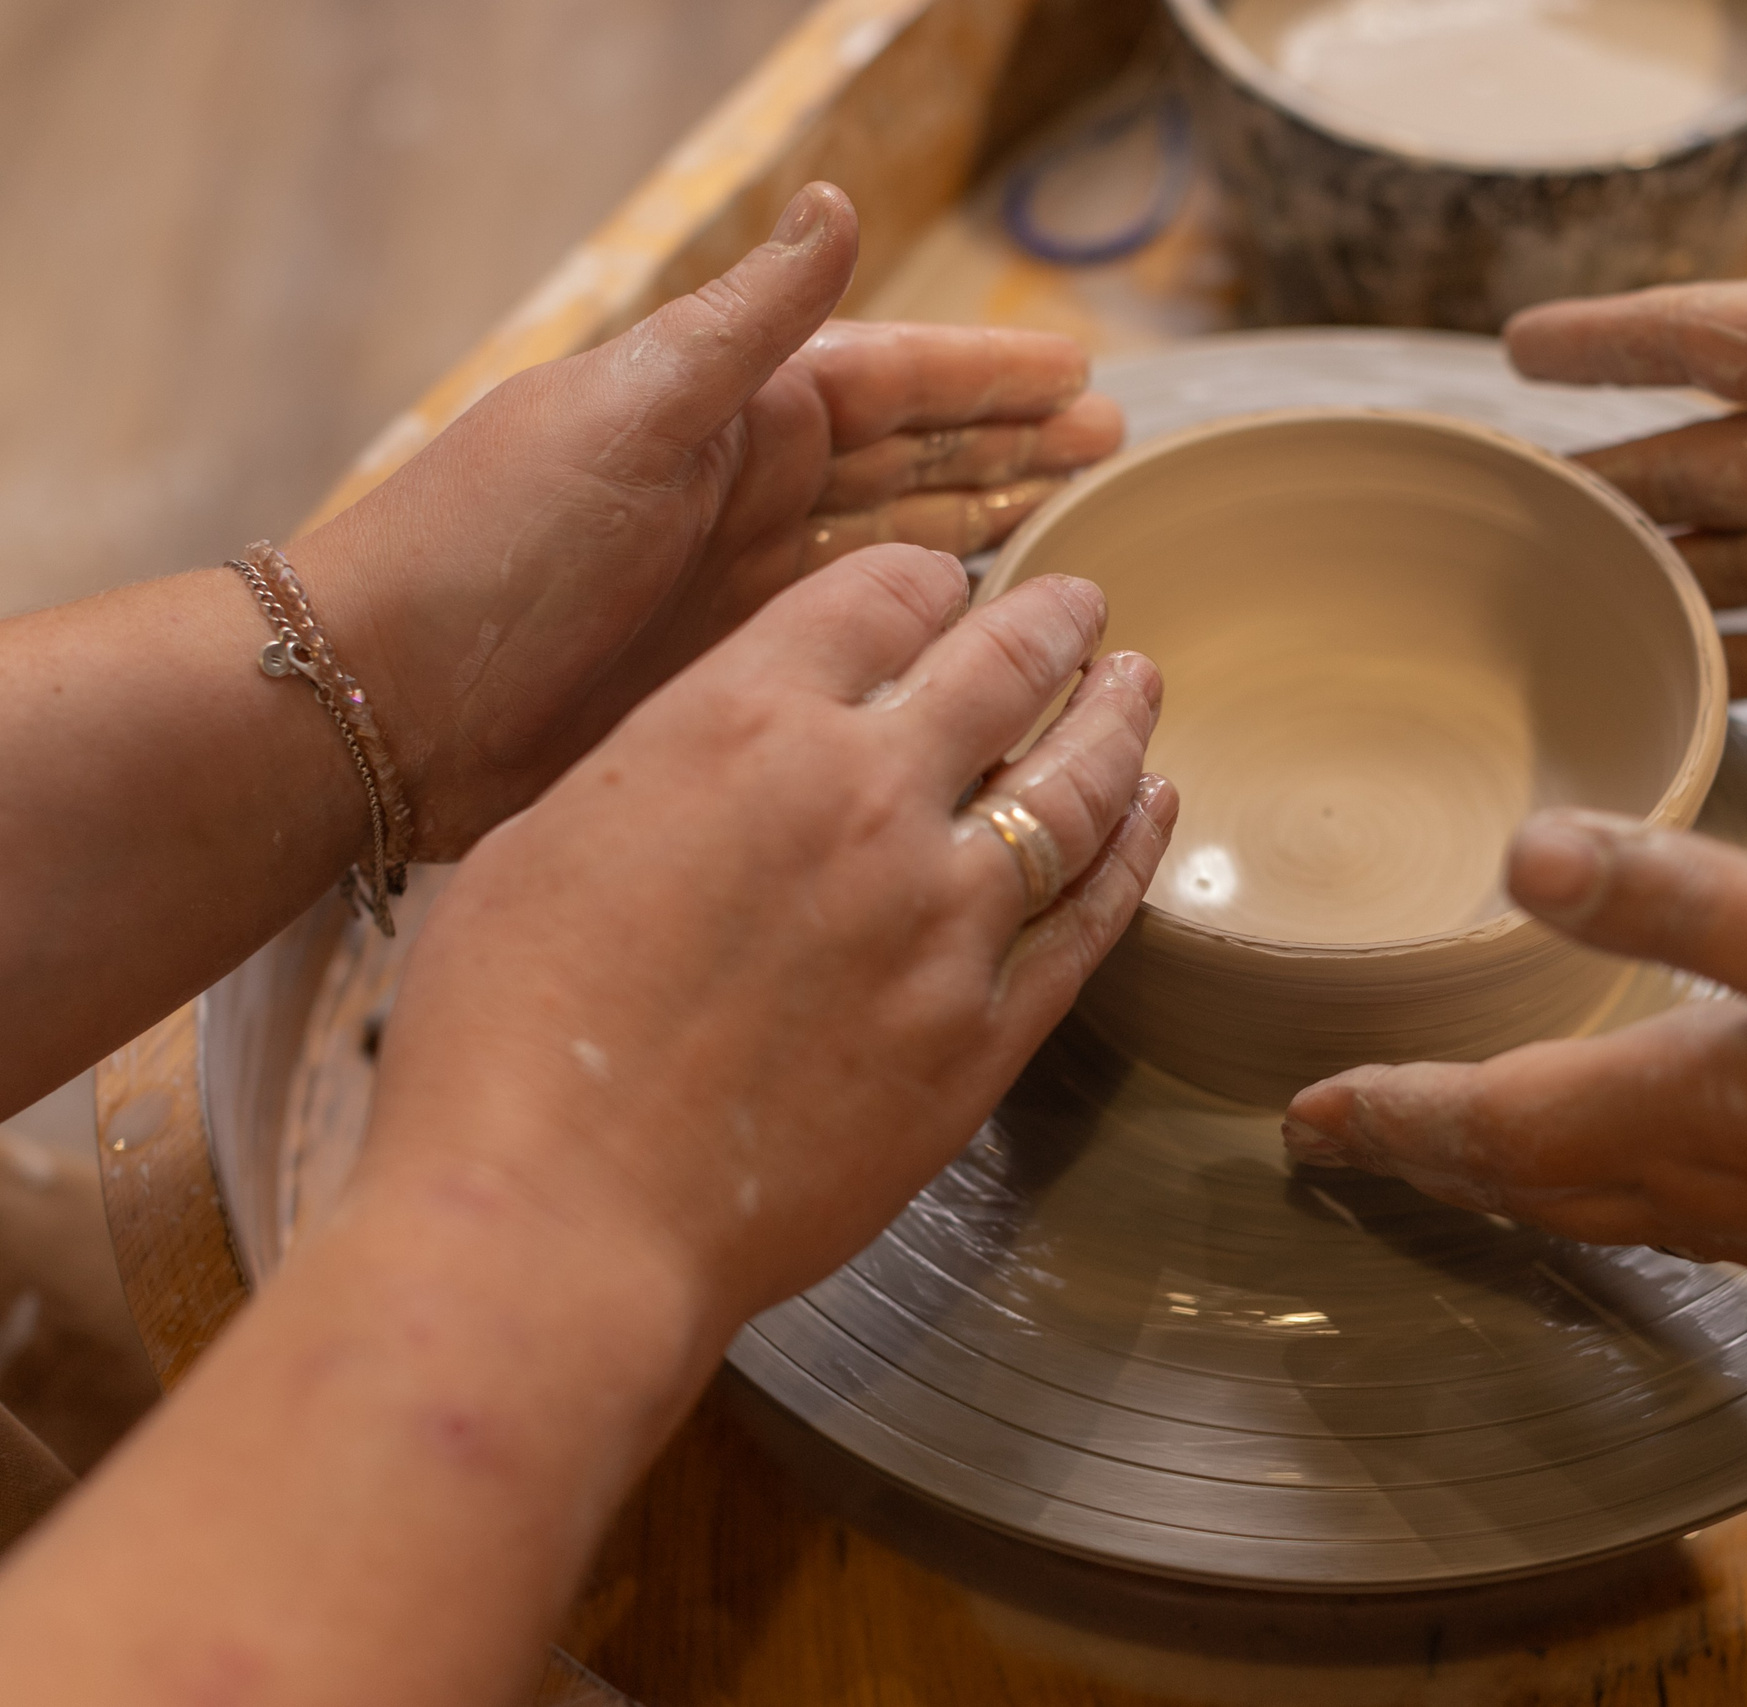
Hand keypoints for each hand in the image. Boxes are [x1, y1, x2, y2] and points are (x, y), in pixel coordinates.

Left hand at [294, 181, 1122, 854]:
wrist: (384, 699)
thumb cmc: (490, 544)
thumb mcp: (627, 412)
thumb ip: (744, 324)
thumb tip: (835, 204)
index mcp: (727, 413)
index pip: (890, 377)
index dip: (986, 378)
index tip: (1081, 376)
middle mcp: (745, 492)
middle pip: (911, 457)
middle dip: (1009, 445)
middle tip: (1109, 445)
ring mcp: (743, 587)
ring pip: (898, 543)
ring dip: (985, 524)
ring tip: (1078, 520)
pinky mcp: (735, 675)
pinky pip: (863, 636)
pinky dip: (927, 625)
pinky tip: (984, 631)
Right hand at [359, 551, 1175, 1326]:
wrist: (557, 1216)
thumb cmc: (504, 1041)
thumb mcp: (546, 840)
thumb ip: (667, 773)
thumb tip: (726, 756)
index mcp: (743, 725)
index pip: (882, 598)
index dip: (927, 586)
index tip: (949, 591)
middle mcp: (864, 798)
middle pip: (1004, 669)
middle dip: (1055, 625)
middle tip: (1084, 608)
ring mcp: (942, 918)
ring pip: (1074, 786)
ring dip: (1116, 722)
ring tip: (1140, 686)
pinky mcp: (983, 1032)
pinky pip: (1090, 920)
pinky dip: (1132, 853)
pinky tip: (1152, 813)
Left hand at [1281, 810, 1746, 1387]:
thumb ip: (1692, 900)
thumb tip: (1523, 853)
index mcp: (1691, 1107)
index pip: (1491, 1120)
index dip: (1390, 1113)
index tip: (1300, 1116)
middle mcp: (1712, 1182)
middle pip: (1523, 1176)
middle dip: (1423, 1152)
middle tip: (1339, 1140)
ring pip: (1592, 1201)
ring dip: (1501, 1173)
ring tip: (1449, 1146)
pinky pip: (1672, 1211)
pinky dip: (1600, 1184)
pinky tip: (1636, 1160)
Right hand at [1510, 46, 1746, 774]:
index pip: (1698, 339)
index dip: (1608, 343)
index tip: (1519, 349)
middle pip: (1696, 461)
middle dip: (1608, 476)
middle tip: (1517, 506)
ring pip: (1732, 563)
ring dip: (1656, 574)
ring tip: (1564, 600)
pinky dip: (1735, 669)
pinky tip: (1676, 681)